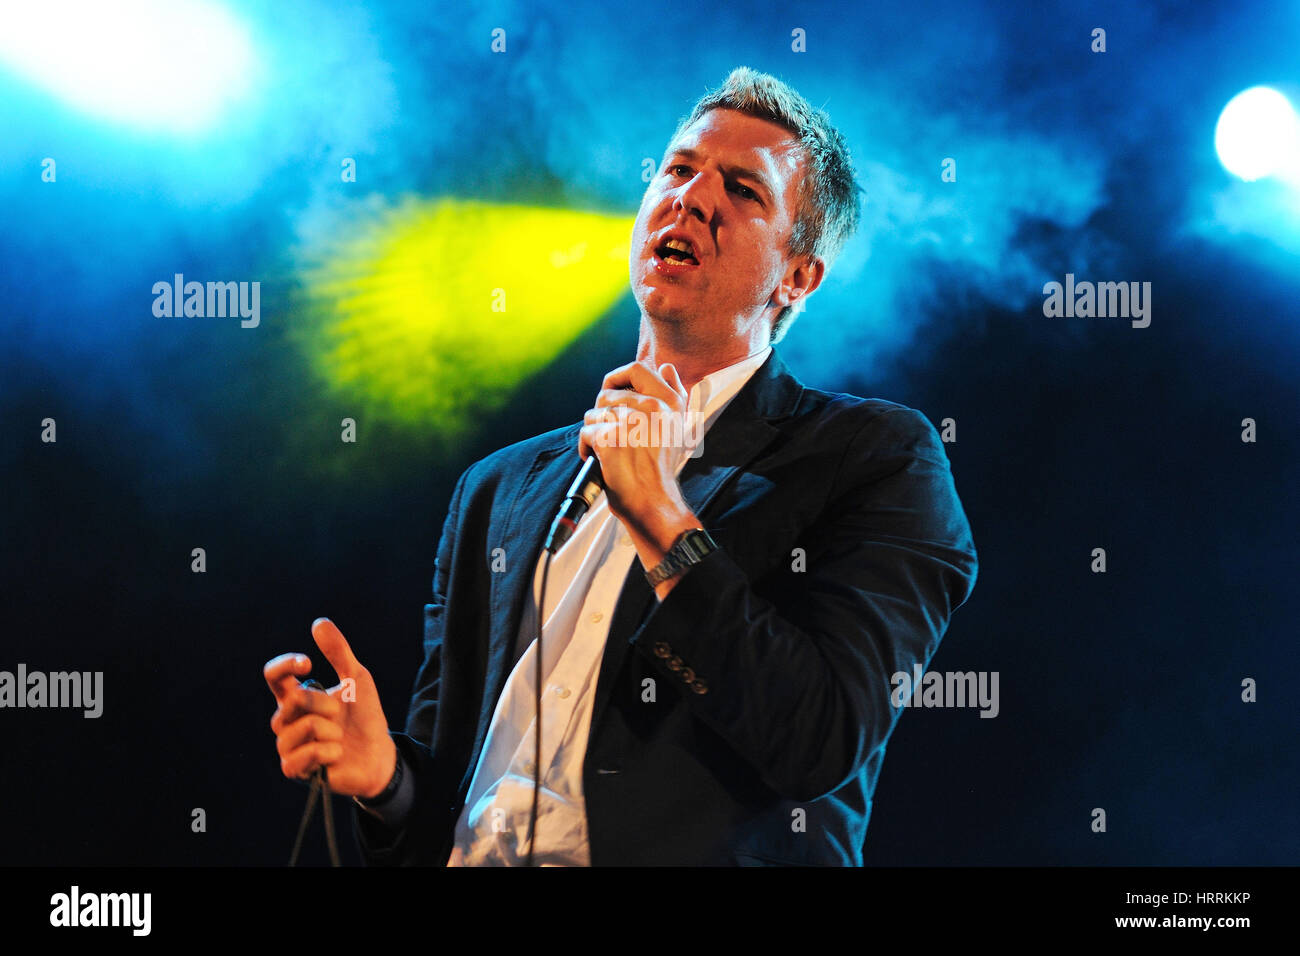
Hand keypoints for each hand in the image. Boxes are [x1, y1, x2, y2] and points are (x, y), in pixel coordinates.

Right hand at [264, 618, 396, 798]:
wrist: (379, 753)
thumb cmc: (364, 715)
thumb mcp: (357, 678)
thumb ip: (339, 652)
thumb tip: (319, 623)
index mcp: (296, 697)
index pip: (274, 676)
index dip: (285, 665)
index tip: (308, 661)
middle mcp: (286, 720)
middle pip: (294, 701)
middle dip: (325, 705)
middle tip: (340, 716)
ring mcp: (288, 745)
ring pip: (301, 728)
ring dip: (331, 731)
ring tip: (339, 737)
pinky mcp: (295, 769)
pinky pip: (303, 756)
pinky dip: (327, 752)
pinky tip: (335, 755)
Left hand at [579, 360, 700, 596]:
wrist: (654, 503)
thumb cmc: (661, 469)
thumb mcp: (678, 428)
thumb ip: (675, 394)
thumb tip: (665, 366)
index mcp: (669, 402)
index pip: (636, 368)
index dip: (617, 377)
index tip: (610, 392)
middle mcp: (652, 408)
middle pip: (608, 393)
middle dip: (600, 411)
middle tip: (606, 430)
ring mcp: (630, 423)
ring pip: (593, 413)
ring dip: (593, 431)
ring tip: (604, 449)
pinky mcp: (610, 440)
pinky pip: (585, 432)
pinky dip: (585, 448)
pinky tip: (594, 459)